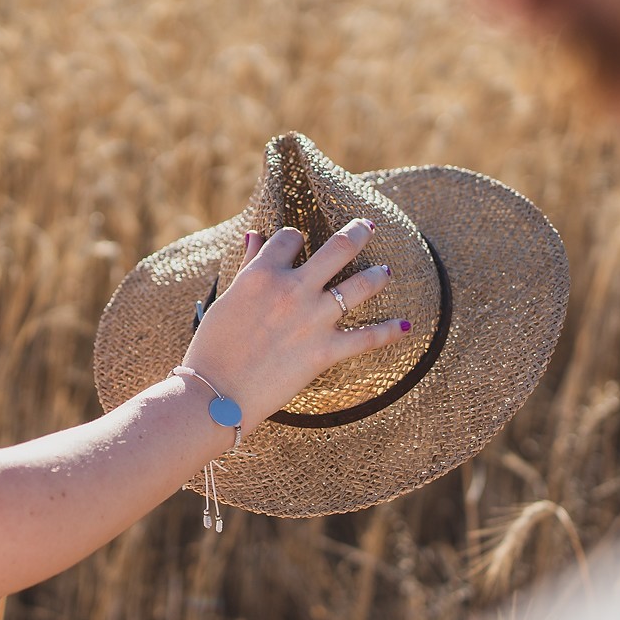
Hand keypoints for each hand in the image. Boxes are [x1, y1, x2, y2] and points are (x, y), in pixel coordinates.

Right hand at [177, 218, 410, 426]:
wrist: (215, 393)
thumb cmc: (212, 346)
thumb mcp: (226, 298)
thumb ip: (247, 265)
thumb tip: (253, 235)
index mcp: (263, 273)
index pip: (290, 238)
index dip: (295, 238)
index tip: (299, 244)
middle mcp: (293, 288)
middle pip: (338, 248)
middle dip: (357, 233)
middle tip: (367, 226)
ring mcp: (313, 319)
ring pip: (360, 286)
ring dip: (378, 275)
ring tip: (385, 270)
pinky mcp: (325, 351)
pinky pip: (368, 337)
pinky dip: (391, 332)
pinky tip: (407, 326)